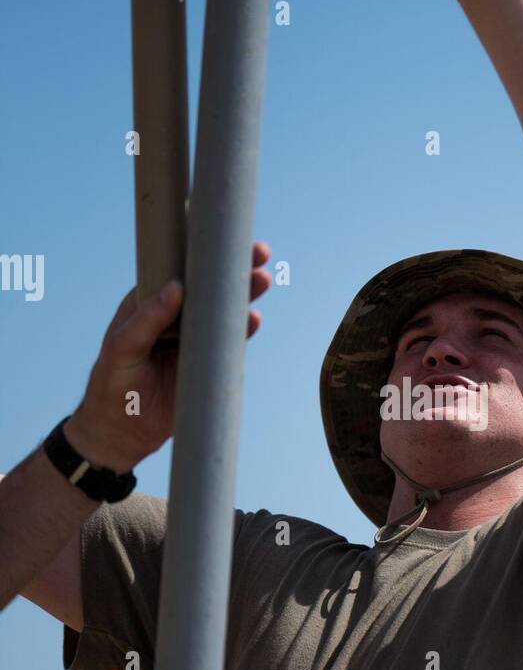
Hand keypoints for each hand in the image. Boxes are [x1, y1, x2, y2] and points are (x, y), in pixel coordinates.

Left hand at [65, 241, 270, 473]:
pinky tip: (253, 319)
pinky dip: (243, 330)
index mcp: (150, 305)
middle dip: (234, 268)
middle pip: (209, 287)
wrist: (121, 434)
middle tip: (258, 253)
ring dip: (244, 295)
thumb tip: (176, 287)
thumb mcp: (121, 349)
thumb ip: (146, 319)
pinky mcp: (208, 365)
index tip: (221, 236)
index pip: (178, 271)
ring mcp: (194, 341)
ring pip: (224, 312)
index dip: (200, 253)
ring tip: (263, 279)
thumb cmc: (112, 385)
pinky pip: (230, 344)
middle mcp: (176, 318)